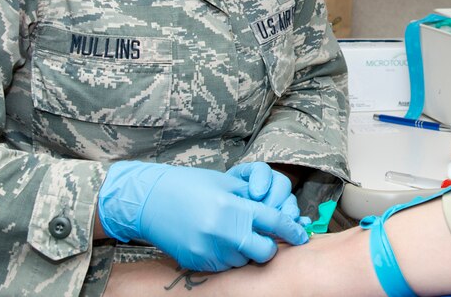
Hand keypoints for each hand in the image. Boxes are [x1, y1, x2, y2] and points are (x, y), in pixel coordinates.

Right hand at [97, 161, 308, 271]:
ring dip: (245, 251)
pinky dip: (227, 256)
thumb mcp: (225, 184)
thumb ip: (252, 200)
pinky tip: (216, 241)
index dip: (291, 228)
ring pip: (244, 261)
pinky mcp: (197, 263)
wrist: (149, 200)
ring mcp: (208, 251)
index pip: (273, 222)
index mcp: (231, 207)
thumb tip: (278, 213)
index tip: (301, 234)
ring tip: (231, 233)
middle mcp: (221, 232)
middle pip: (264, 251)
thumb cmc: (189, 185)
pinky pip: (224, 266)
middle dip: (269, 245)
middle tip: (263, 236)